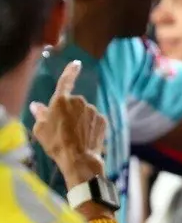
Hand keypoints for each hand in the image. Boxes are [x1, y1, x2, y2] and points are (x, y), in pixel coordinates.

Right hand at [29, 61, 107, 186]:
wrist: (79, 158)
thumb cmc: (56, 143)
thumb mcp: (41, 130)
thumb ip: (40, 114)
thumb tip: (37, 105)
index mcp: (61, 101)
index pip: (66, 81)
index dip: (70, 71)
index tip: (76, 63)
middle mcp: (79, 101)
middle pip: (72, 104)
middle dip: (68, 113)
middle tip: (62, 129)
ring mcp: (93, 110)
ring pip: (84, 113)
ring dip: (79, 121)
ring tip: (73, 137)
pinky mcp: (102, 119)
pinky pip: (93, 121)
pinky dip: (89, 127)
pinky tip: (85, 139)